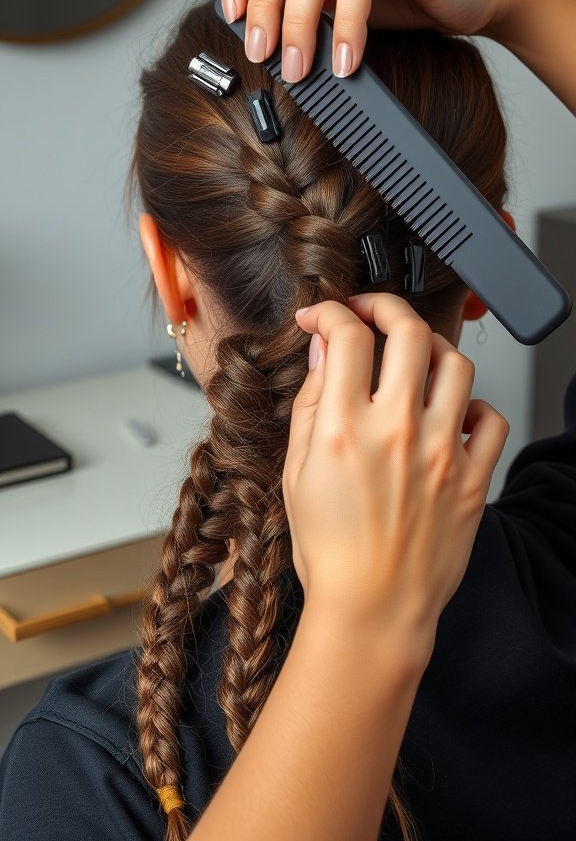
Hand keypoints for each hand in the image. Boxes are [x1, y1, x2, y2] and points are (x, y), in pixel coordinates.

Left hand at [219, 0, 511, 81]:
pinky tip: (344, 61)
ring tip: (302, 69)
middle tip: (266, 59)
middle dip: (265, 13)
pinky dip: (346, 27)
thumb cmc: (399, 0)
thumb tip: (256, 40)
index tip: (233, 19)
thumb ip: (299, 6)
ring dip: (299, 26)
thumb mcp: (333, 4)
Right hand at [282, 294, 508, 658]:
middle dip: (384, 305)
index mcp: (346, 429)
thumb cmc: (330, 551)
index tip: (322, 317)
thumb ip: (311, 404)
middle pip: (408, 331)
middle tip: (370, 312)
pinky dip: (472, 406)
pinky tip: (450, 414)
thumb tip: (324, 351)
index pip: (348, 335)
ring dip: (430, 348)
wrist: (372, 609)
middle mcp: (399, 432)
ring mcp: (443, 453)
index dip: (331, 312)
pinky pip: (491, 419)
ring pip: (455, 364)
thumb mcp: (297, 471)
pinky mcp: (473, 479)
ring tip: (413, 358)